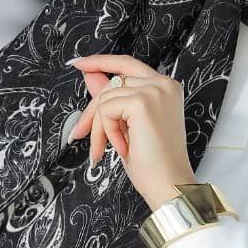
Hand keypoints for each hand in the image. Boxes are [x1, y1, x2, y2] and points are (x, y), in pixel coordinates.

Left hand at [66, 53, 196, 211]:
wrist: (168, 185)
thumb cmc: (153, 163)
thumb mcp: (126, 125)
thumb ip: (110, 97)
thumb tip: (90, 74)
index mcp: (165, 88)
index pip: (127, 65)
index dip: (101, 62)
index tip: (79, 64)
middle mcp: (163, 84)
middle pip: (112, 82)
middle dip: (92, 110)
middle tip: (79, 132)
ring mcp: (154, 90)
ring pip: (105, 97)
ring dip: (99, 127)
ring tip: (105, 150)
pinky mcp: (142, 102)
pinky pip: (106, 109)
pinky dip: (106, 131)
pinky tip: (121, 148)